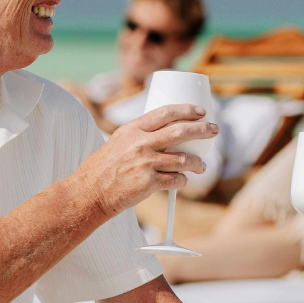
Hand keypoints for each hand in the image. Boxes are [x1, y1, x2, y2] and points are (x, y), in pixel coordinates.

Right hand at [74, 104, 217, 214]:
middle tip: (214, 130)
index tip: (200, 111)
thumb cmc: (102, 168)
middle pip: (180, 131)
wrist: (90, 192)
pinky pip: (176, 180)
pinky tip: (183, 181)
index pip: (165, 113)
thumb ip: (138, 136)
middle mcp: (140, 143)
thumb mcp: (118, 142)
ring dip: (196, 162)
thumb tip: (163, 132)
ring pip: (183, 159)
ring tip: (201, 165)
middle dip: (202, 129)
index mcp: (132, 129)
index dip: (186, 110)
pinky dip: (183, 181)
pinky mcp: (149, 183)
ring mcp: (145, 163)